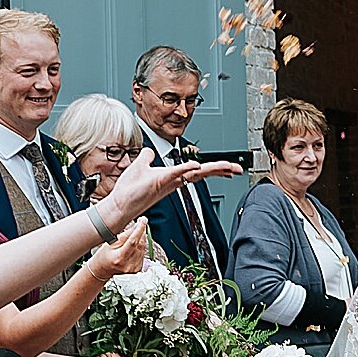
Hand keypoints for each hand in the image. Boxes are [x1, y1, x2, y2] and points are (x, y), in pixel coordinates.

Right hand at [89, 219, 150, 280]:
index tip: (143, 220)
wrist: (102, 271)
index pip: (133, 241)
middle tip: (141, 223)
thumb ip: (123, 236)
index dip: (139, 229)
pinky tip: (136, 244)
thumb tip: (135, 226)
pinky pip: (143, 254)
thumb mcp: (109, 244)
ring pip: (143, 249)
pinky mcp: (137, 269)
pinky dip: (141, 247)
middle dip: (141, 232)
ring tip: (137, 233)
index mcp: (119, 258)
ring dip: (142, 239)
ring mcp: (133, 268)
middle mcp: (128, 265)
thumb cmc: (103, 257)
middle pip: (140, 244)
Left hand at [101, 147, 242, 228]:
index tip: (228, 168)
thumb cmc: (129, 190)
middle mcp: (174, 180)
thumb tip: (149, 151)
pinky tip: (197, 165)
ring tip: (229, 168)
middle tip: (238, 169)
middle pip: (203, 173)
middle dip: (221, 170)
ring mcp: (168, 181)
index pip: (198, 170)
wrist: (119, 205)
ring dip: (213, 169)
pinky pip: (176, 173)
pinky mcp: (159, 181)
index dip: (213, 168)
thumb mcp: (140, 166)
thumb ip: (147, 157)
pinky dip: (187, 168)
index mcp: (173, 177)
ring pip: (195, 173)